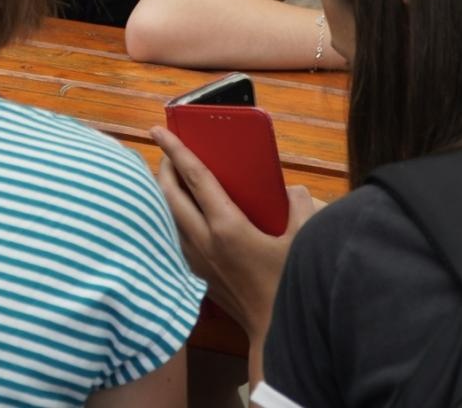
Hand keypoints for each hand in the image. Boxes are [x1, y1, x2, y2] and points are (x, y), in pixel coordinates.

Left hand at [150, 126, 321, 338]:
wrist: (273, 332)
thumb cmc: (288, 285)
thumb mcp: (303, 241)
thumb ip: (300, 207)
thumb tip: (291, 189)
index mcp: (227, 227)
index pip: (194, 177)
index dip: (175, 150)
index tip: (158, 129)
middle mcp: (202, 240)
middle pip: (168, 193)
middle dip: (163, 166)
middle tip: (168, 150)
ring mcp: (194, 257)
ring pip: (165, 214)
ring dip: (164, 191)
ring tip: (171, 177)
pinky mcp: (193, 272)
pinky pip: (173, 233)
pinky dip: (171, 215)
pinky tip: (182, 212)